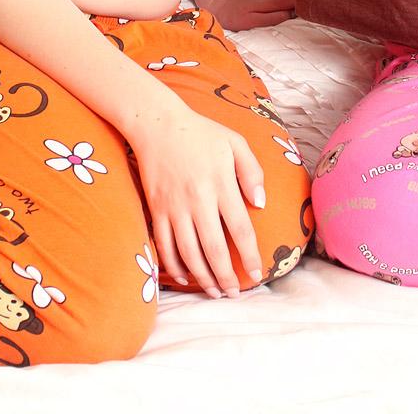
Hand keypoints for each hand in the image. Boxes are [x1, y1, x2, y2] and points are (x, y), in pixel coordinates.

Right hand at [131, 103, 264, 296]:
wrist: (158, 124)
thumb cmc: (202, 132)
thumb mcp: (235, 142)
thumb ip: (252, 171)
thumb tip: (261, 204)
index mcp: (221, 184)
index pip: (240, 229)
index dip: (250, 256)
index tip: (257, 274)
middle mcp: (198, 199)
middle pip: (214, 248)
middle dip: (226, 276)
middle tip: (235, 294)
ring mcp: (174, 206)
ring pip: (189, 252)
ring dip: (203, 277)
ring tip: (215, 292)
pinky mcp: (156, 209)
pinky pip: (164, 244)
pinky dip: (173, 265)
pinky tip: (185, 277)